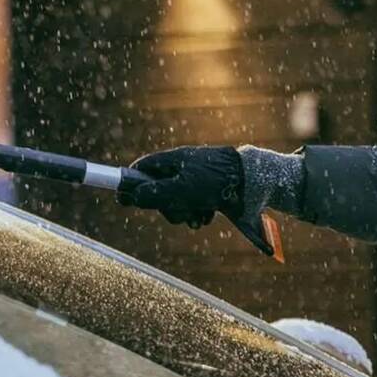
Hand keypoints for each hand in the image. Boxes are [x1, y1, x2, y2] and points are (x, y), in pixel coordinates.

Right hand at [116, 146, 244, 228]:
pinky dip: (197, 213)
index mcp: (173, 160)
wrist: (252, 182)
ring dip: (183, 213)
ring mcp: (195, 180)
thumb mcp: (181, 190)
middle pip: (158, 190)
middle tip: (176, 212)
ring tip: (197, 216)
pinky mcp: (207, 191)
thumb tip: (131, 197)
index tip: (124, 198)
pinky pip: (193, 206)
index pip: (142, 168)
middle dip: (165, 206)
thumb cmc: (215, 182)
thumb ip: (154, 194)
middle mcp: (182, 168)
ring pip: (176, 202)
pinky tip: (207, 215)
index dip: (132, 183)